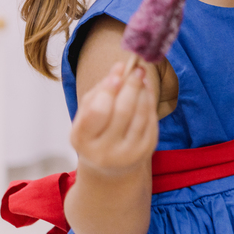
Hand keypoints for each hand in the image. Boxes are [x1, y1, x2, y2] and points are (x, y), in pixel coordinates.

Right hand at [70, 61, 158, 178]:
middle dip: (131, 87)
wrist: (109, 167)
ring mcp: (127, 154)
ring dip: (142, 91)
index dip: (108, 92)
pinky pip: (150, 121)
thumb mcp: (87, 115)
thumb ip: (100, 90)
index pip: (97, 113)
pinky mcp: (145, 151)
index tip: (117, 75)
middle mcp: (104, 152)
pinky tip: (146, 90)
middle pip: (122, 112)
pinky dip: (149, 102)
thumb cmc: (95, 132)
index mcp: (83, 141)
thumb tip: (120, 67)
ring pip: (140, 115)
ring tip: (141, 76)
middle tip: (136, 69)